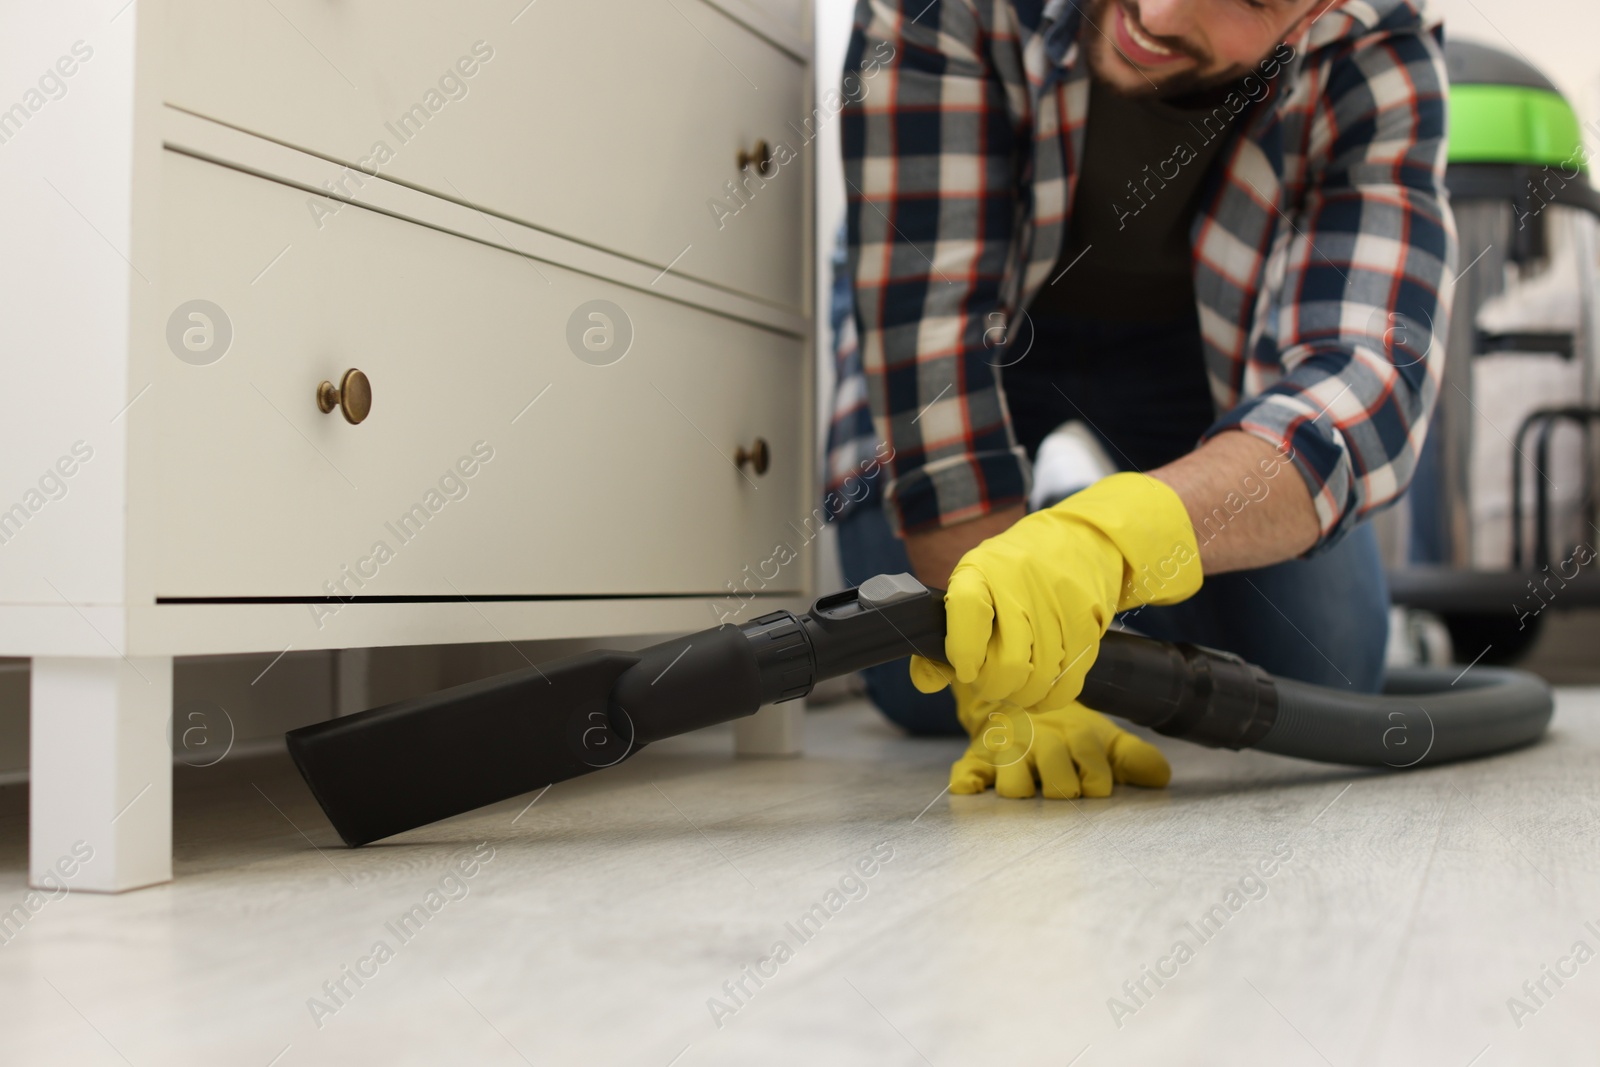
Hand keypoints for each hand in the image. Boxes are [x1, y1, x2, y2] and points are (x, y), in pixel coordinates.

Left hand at [910, 473, 1202, 710]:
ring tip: (1016, 686)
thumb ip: (948, 633)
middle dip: (994, 686)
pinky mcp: (1088, 623)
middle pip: (1008, 663)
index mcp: (982, 570)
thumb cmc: (1015, 571)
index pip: (967, 609)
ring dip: (1023, 695)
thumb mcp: (975, 583)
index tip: (965, 670)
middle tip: (990, 683)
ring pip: (1040, 679)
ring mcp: (1059, 604)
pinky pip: (1068, 681)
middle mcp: (1021, 584)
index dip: (963, 651)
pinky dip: (1051, 696)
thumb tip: (926, 683)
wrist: (1080, 540)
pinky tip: (1042, 689)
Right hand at [949, 686, 1170, 797]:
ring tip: (1028, 794)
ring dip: (1021, 790)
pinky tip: (972, 789)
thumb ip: (1132, 757)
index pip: (1094, 769)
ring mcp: (1007, 750)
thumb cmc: (1066, 734)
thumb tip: (1161, 778)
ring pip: (1013, 781)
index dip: (1097, 783)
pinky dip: (968, 782)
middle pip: (1057, 780)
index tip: (1095, 787)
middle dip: (1064, 791)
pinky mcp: (976, 759)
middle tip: (1063, 791)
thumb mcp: (1103, 739)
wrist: (1015, 701)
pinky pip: (966, 773)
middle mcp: (1041, 740)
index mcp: (1075, 735)